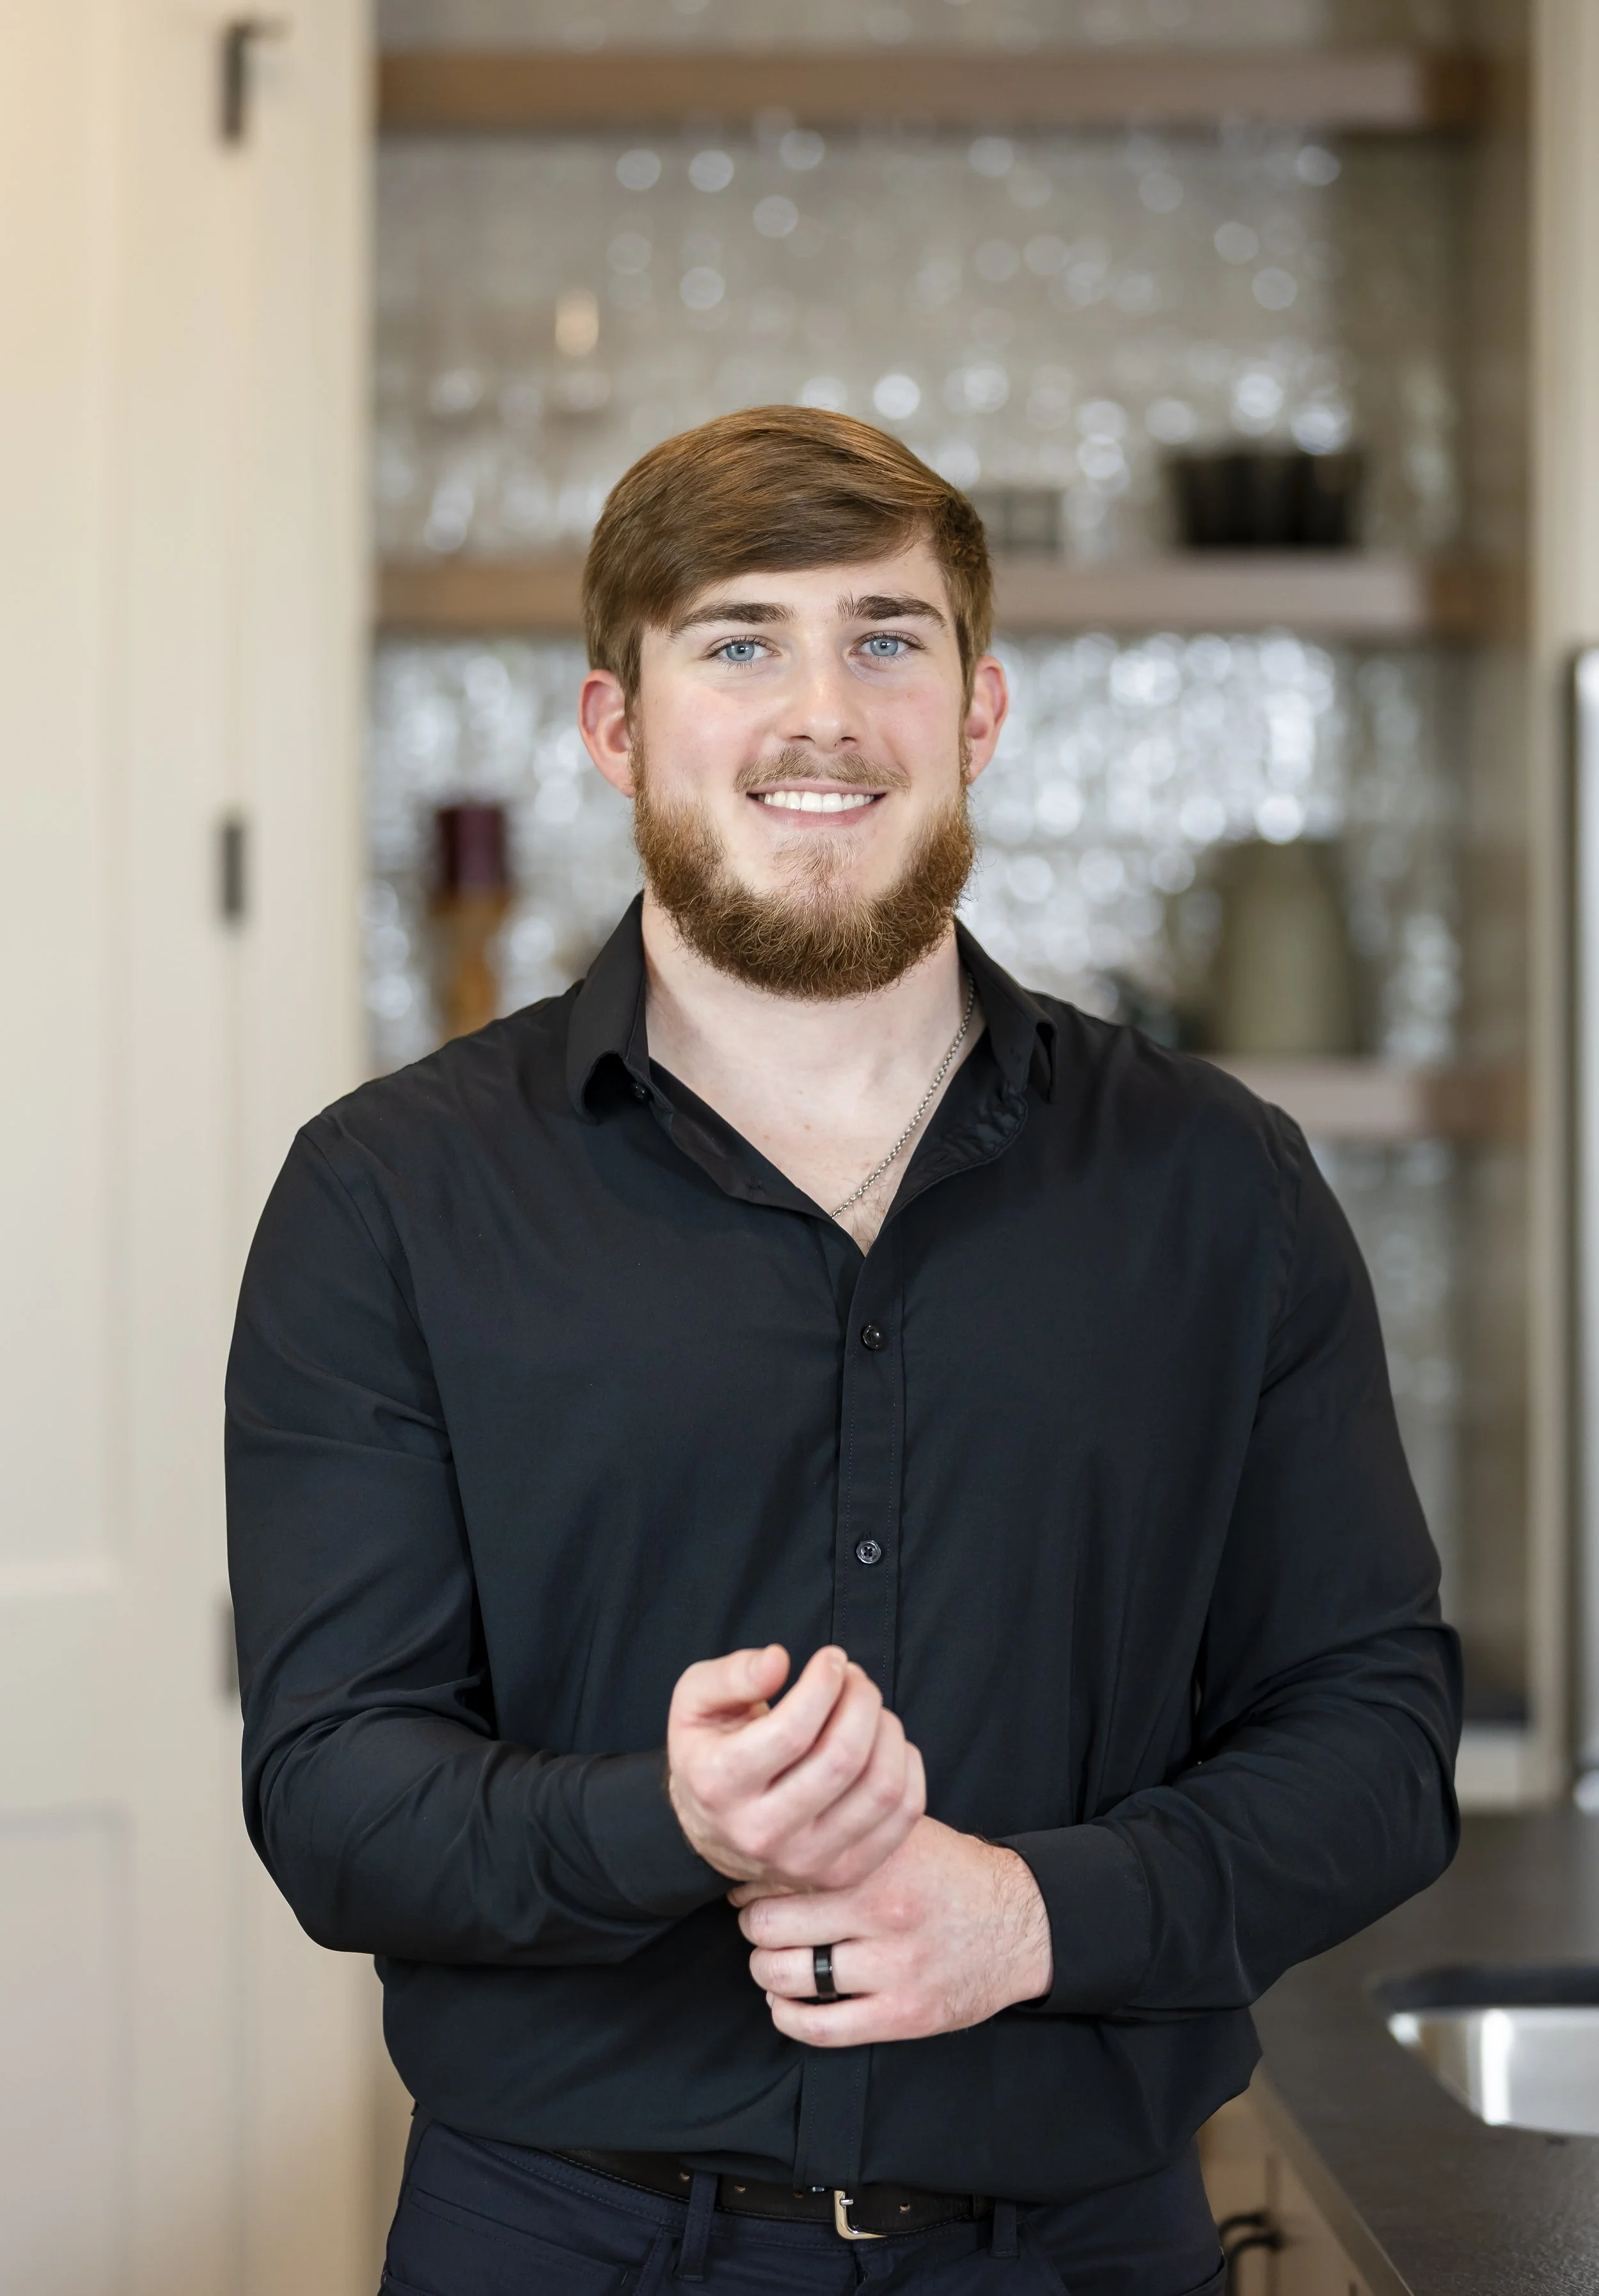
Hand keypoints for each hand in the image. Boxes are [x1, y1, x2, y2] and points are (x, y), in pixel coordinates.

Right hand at [666, 1644, 924, 1890]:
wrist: (712, 1827)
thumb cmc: (710, 1749)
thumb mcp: (695, 1700)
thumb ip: (731, 1674)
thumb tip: (779, 1661)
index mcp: (719, 1784)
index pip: (792, 1730)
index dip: (824, 1682)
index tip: (831, 1658)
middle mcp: (761, 1833)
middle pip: (843, 1758)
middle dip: (861, 1699)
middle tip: (854, 1677)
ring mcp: (806, 1862)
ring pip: (881, 1788)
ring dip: (887, 1729)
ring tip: (868, 1708)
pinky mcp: (843, 1875)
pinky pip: (904, 1814)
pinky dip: (908, 1766)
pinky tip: (885, 1743)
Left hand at [732, 1815, 1052, 2044]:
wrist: (1022, 1922)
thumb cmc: (951, 1872)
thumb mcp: (902, 1834)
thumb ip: (844, 1834)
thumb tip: (773, 1838)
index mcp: (876, 1861)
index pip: (780, 1871)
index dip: (752, 1878)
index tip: (749, 1881)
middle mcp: (883, 1912)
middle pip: (771, 1926)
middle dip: (752, 1924)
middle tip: (756, 1920)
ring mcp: (894, 1968)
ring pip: (787, 1976)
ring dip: (765, 1970)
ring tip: (772, 1958)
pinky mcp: (904, 2015)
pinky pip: (820, 2027)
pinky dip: (787, 2015)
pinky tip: (785, 2000)